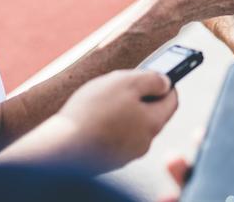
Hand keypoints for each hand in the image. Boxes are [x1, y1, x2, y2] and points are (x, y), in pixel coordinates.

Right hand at [54, 69, 177, 171]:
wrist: (61, 147)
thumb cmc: (94, 112)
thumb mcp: (126, 82)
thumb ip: (151, 79)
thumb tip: (166, 82)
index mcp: (153, 122)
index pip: (171, 100)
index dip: (166, 84)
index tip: (155, 74)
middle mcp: (144, 142)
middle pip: (151, 113)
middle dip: (141, 97)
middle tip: (122, 84)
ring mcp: (125, 154)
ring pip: (132, 125)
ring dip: (124, 111)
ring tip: (103, 100)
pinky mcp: (108, 160)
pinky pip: (115, 137)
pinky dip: (110, 125)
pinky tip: (93, 117)